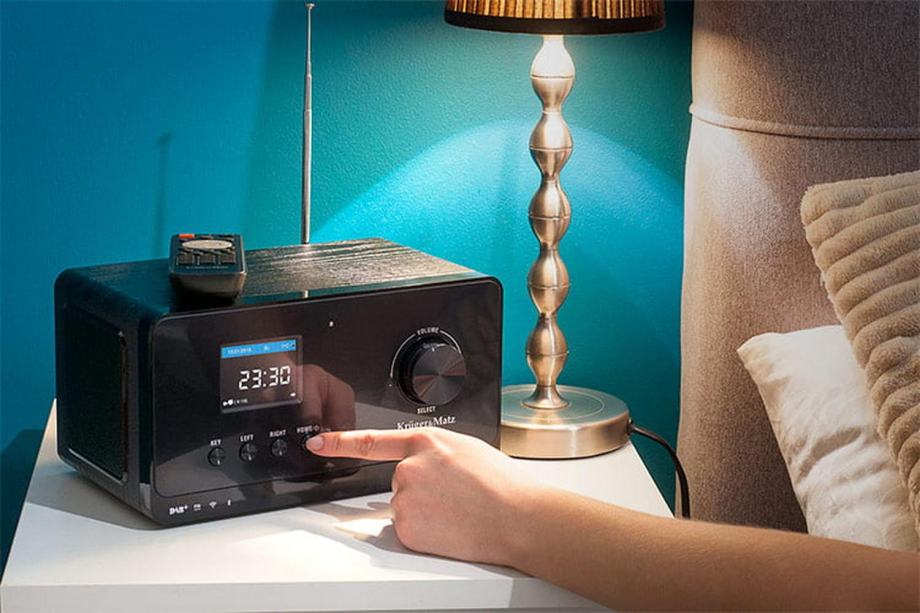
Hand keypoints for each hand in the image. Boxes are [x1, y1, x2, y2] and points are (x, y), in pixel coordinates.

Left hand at [306, 428, 542, 565]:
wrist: (517, 518)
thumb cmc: (502, 485)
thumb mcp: (467, 449)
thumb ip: (437, 453)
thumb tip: (426, 466)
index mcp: (426, 443)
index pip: (372, 441)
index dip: (340, 441)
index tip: (318, 442)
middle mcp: (409, 469)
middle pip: (401, 481)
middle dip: (424, 490)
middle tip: (456, 496)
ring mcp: (405, 500)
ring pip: (407, 507)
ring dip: (428, 512)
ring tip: (459, 511)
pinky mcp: (407, 529)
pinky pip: (411, 530)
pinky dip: (428, 532)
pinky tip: (451, 527)